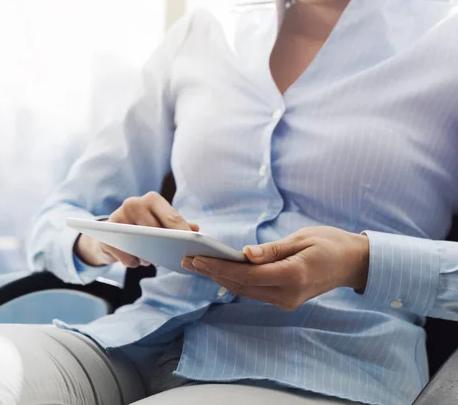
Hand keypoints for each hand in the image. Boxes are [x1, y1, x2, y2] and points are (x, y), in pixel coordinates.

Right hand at [76, 191, 198, 267]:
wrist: (109, 234)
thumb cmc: (142, 227)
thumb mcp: (160, 223)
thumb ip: (178, 225)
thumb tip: (196, 230)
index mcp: (151, 199)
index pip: (172, 217)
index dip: (183, 233)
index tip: (192, 247)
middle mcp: (133, 203)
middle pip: (157, 232)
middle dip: (164, 248)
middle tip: (166, 257)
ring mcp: (117, 218)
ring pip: (142, 245)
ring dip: (149, 257)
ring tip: (148, 257)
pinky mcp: (106, 235)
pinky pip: (128, 257)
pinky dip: (134, 262)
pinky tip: (134, 259)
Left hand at [182, 226, 369, 310]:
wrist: (354, 263)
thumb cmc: (330, 244)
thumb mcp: (302, 239)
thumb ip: (272, 250)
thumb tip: (244, 254)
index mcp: (292, 276)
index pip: (246, 274)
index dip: (219, 267)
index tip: (196, 257)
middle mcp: (287, 295)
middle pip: (241, 286)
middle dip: (212, 273)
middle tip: (187, 260)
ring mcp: (287, 301)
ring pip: (245, 291)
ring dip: (220, 278)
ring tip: (197, 265)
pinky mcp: (286, 300)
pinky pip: (255, 291)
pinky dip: (235, 282)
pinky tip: (219, 272)